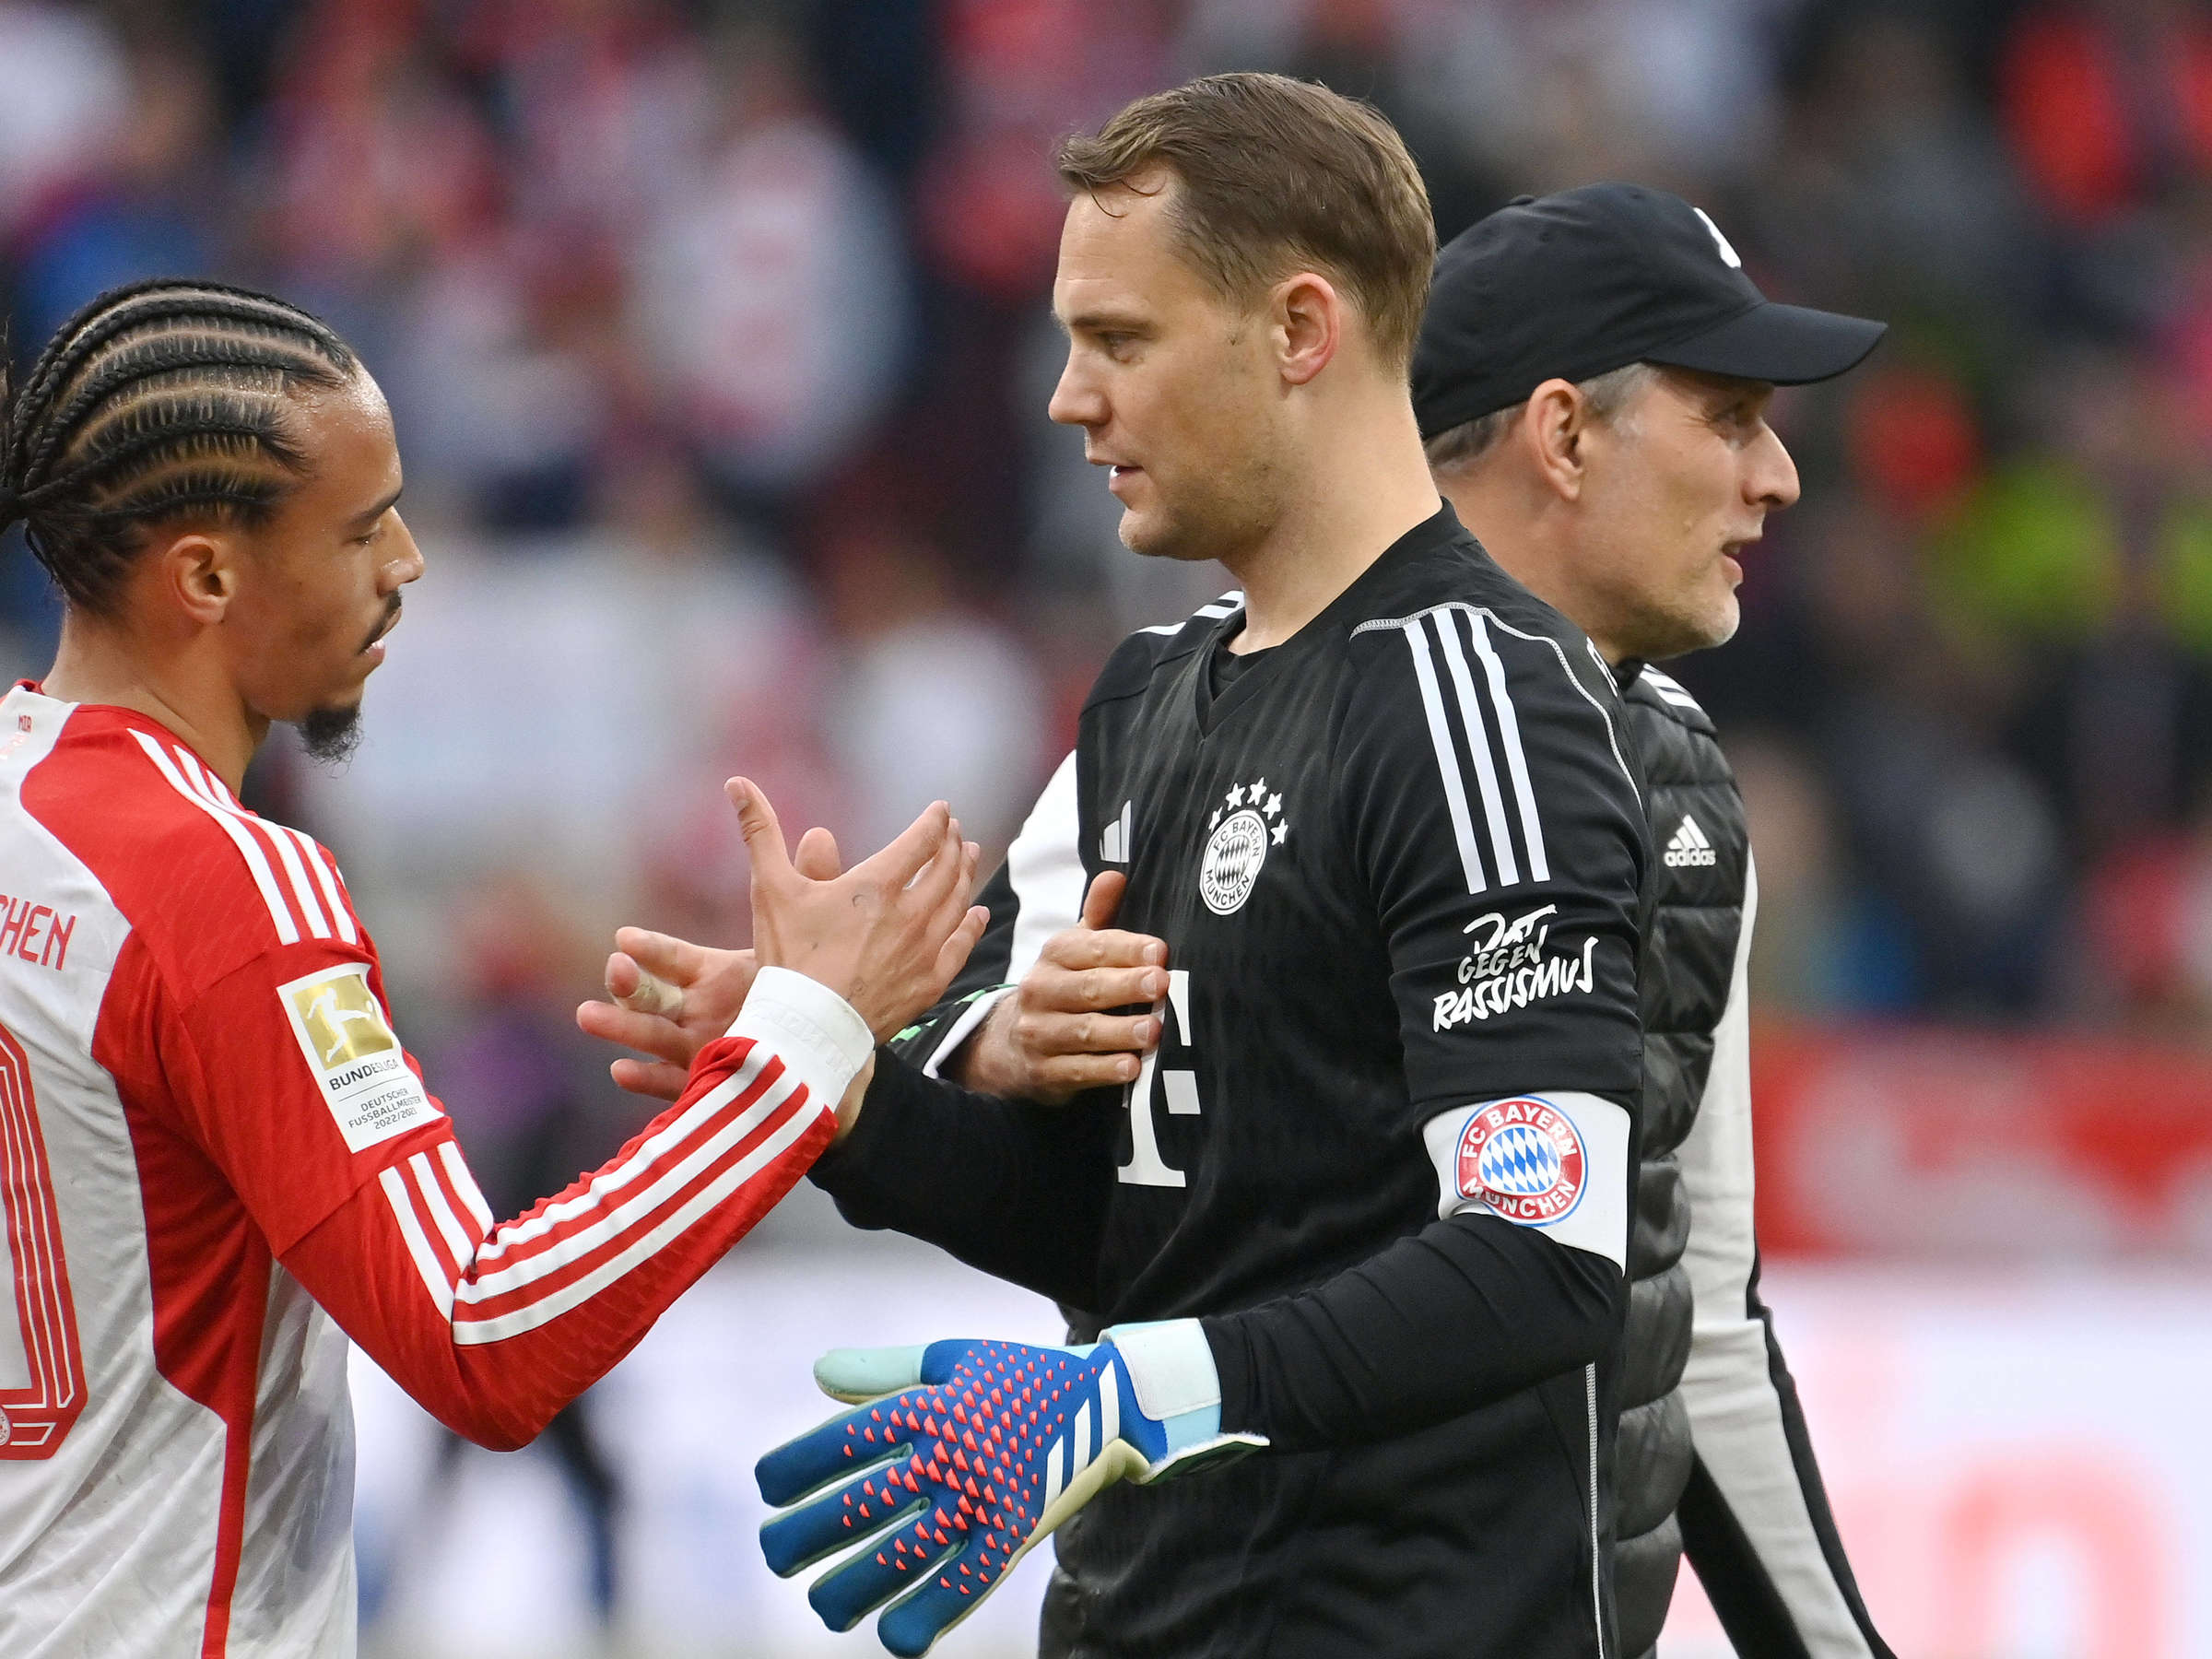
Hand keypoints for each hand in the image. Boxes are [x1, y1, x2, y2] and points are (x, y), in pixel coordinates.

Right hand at [576, 824, 841, 1100]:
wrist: (819, 1049)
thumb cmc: (805, 988)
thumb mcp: (808, 939)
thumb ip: (811, 891)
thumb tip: (818, 833)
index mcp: (709, 973)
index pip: (671, 957)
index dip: (649, 948)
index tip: (625, 937)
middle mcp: (695, 1008)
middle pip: (650, 994)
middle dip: (626, 981)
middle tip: (614, 968)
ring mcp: (697, 1046)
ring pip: (651, 1035)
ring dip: (619, 1026)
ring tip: (588, 1015)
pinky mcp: (708, 1081)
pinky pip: (673, 1082)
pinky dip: (646, 1078)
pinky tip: (620, 1070)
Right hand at [731, 778, 988, 1039]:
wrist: (807, 1028)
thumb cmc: (786, 957)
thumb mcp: (770, 888)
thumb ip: (760, 832)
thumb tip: (737, 783)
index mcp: (877, 885)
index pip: (922, 841)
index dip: (935, 821)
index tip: (942, 811)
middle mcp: (910, 913)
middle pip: (946, 869)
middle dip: (953, 845)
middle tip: (957, 833)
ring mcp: (924, 950)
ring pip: (958, 903)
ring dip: (966, 876)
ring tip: (970, 859)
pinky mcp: (929, 983)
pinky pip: (960, 946)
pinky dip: (971, 925)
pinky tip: (977, 914)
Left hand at [756, 1332, 1261, 1656]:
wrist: (1110, 1402)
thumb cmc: (1019, 1379)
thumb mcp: (956, 1360)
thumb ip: (886, 1371)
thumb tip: (819, 1374)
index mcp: (932, 1403)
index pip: (847, 1440)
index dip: (798, 1466)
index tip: (766, 1488)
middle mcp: (952, 1452)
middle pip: (862, 1503)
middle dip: (805, 1536)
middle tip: (773, 1555)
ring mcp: (983, 1498)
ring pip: (903, 1555)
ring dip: (851, 1587)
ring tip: (822, 1606)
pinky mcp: (1014, 1535)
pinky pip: (965, 1584)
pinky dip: (928, 1614)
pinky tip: (893, 1635)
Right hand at [954, 872, 1169, 1103]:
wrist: (1007, 1041)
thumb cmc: (1062, 987)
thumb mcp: (1075, 949)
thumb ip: (1099, 915)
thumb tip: (1116, 874)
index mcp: (1054, 955)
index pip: (1091, 948)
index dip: (1126, 948)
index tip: (1160, 950)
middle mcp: (1040, 990)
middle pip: (1087, 988)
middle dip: (1126, 986)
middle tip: (1161, 984)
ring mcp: (1038, 1033)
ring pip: (1082, 1031)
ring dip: (1120, 1031)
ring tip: (1154, 1030)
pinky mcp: (1042, 1071)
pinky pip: (1075, 1070)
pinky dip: (1104, 1070)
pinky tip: (1131, 1067)